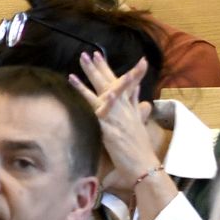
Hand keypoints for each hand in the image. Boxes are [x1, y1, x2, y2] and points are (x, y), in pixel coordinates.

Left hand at [71, 52, 174, 219]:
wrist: (144, 166)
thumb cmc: (140, 151)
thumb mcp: (139, 126)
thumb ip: (138, 112)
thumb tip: (142, 102)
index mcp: (130, 109)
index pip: (121, 84)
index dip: (110, 71)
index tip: (101, 56)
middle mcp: (125, 108)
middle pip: (112, 83)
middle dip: (100, 67)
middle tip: (89, 53)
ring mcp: (117, 115)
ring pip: (103, 90)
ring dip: (91, 74)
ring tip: (81, 61)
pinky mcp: (109, 125)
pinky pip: (95, 106)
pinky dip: (85, 94)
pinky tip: (74, 85)